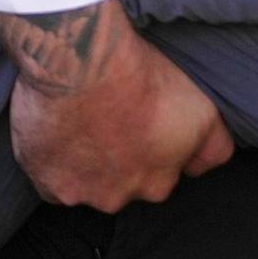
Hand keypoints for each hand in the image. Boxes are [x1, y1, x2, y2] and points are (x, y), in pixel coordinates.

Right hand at [0, 0, 233, 210]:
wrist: (84, 61)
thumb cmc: (141, 76)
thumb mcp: (201, 109)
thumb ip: (212, 148)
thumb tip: (203, 168)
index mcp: (158, 184)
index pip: (155, 177)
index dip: (145, 148)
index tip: (135, 122)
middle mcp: (120, 197)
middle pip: (116, 185)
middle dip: (112, 161)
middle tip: (104, 118)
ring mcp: (79, 192)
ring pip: (81, 183)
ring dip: (80, 161)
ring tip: (76, 120)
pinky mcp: (44, 179)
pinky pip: (48, 178)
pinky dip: (49, 161)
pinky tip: (54, 132)